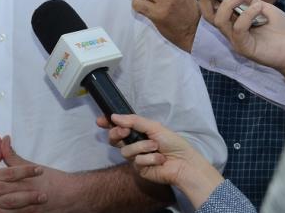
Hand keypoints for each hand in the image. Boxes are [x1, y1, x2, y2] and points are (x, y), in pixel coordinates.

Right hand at [100, 115, 222, 209]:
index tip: (100, 120)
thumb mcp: (154, 127)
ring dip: (142, 147)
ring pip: (125, 150)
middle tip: (125, 131)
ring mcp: (135, 157)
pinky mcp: (139, 169)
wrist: (184, 163)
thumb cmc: (173, 143)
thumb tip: (114, 116)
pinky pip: (137, 161)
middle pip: (114, 139)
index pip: (119, 126)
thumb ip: (134, 121)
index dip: (108, 124)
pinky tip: (160, 159)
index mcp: (138, 132)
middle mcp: (134, 144)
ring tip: (156, 147)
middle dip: (117, 133)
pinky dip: (150, 158)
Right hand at [197, 0, 284, 94]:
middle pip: (209, 16)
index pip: (213, 8)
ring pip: (220, 21)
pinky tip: (259, 7)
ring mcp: (236, 40)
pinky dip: (247, 15)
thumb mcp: (265, 8)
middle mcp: (231, 30)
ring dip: (228, 4)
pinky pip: (238, 29)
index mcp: (234, 20)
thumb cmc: (281, 30)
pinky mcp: (244, 48)